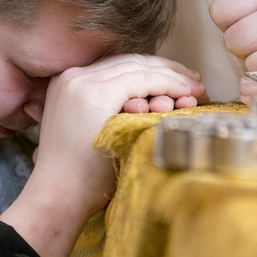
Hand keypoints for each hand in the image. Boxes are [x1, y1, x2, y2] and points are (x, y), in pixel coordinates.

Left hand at [0, 54, 203, 256]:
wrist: (57, 193)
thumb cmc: (93, 179)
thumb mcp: (129, 139)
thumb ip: (152, 111)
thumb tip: (183, 93)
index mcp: (92, 91)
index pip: (144, 76)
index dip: (175, 81)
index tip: (199, 89)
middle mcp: (77, 77)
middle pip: (133, 63)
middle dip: (168, 72)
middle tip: (195, 82)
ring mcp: (69, 79)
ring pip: (120, 63)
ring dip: (151, 71)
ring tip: (179, 81)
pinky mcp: (66, 85)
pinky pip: (106, 72)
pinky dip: (130, 76)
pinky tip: (151, 84)